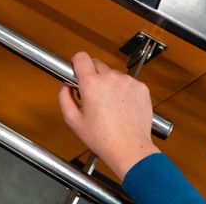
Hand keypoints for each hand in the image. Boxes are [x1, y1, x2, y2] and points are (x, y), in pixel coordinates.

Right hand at [58, 52, 160, 180]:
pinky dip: (123, 90)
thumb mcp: (73, 120)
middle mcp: (111, 78)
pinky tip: (121, 106)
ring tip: (109, 104)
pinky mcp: (141, 88)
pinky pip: (127, 82)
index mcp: (92, 84)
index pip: (81, 57)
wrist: (130, 149)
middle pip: (96, 64)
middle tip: (92, 94)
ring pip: (113, 74)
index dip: (76, 62)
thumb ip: (64, 97)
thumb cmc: (103, 139)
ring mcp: (128, 82)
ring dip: (109, 83)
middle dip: (92, 76)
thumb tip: (64, 85)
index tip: (76, 70)